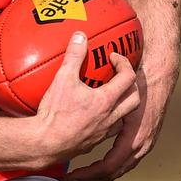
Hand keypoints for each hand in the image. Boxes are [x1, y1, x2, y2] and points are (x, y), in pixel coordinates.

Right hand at [35, 32, 140, 165]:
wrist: (45, 144)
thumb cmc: (55, 114)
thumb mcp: (63, 79)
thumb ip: (74, 56)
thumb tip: (80, 36)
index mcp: (106, 101)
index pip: (128, 78)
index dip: (124, 63)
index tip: (113, 57)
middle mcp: (110, 117)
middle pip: (135, 99)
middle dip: (131, 85)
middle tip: (118, 76)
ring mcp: (103, 132)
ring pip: (124, 118)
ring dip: (121, 105)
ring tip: (109, 96)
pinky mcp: (93, 142)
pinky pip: (108, 130)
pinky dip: (107, 120)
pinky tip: (92, 116)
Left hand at [63, 66, 175, 180]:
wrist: (159, 79)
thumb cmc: (138, 86)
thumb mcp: (118, 102)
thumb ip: (103, 115)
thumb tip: (78, 130)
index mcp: (134, 140)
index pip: (108, 167)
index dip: (88, 174)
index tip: (72, 176)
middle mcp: (141, 146)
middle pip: (113, 173)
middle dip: (91, 177)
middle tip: (72, 178)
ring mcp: (145, 144)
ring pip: (119, 168)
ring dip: (100, 173)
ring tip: (81, 173)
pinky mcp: (145, 140)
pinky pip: (125, 160)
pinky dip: (110, 164)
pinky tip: (98, 160)